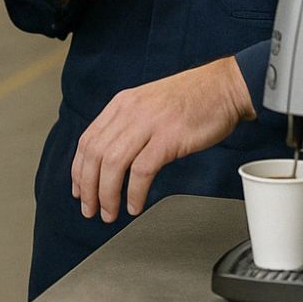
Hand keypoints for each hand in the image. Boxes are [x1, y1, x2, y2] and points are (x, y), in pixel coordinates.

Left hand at [72, 57, 254, 221]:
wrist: (223, 88)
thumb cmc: (191, 99)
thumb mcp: (148, 104)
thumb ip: (128, 125)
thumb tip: (112, 158)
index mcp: (122, 104)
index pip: (88, 140)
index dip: (79, 170)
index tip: (80, 190)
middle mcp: (130, 111)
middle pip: (95, 154)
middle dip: (88, 188)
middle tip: (91, 210)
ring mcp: (149, 123)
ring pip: (113, 164)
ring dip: (107, 194)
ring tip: (110, 213)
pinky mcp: (169, 138)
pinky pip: (142, 171)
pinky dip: (134, 193)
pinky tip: (134, 205)